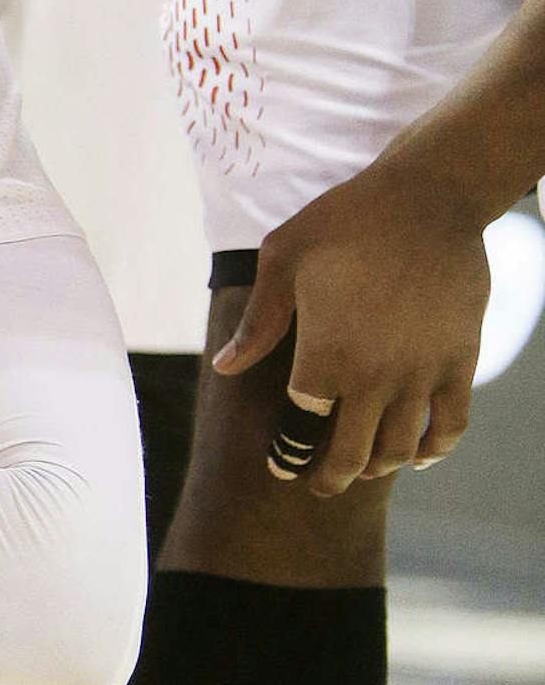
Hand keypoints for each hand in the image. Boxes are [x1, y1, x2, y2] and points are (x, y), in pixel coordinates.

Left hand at [214, 155, 489, 491]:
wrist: (428, 198)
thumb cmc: (345, 221)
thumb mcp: (281, 261)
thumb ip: (258, 323)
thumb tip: (225, 367)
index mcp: (324, 356)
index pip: (301, 427)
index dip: (288, 454)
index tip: (280, 469)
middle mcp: (374, 375)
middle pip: (352, 453)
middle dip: (330, 478)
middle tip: (318, 487)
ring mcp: (421, 372)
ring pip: (399, 446)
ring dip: (378, 465)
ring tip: (364, 468)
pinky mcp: (459, 360)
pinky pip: (451, 422)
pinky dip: (434, 448)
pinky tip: (418, 455)